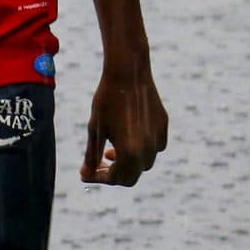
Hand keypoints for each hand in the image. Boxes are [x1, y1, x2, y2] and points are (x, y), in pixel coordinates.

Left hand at [82, 63, 168, 186]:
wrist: (128, 71)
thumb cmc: (107, 99)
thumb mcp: (95, 129)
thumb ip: (92, 155)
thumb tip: (86, 175)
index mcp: (129, 152)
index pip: (116, 178)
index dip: (99, 178)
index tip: (86, 172)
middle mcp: (148, 148)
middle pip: (132, 176)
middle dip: (114, 174)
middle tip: (99, 165)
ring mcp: (158, 137)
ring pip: (145, 163)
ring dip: (128, 163)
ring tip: (112, 151)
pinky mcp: (163, 125)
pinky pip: (156, 147)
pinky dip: (143, 150)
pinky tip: (130, 138)